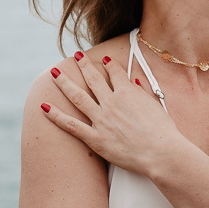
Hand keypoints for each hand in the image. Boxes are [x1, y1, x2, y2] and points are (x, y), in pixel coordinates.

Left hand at [39, 54, 180, 175]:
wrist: (161, 152)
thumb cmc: (164, 131)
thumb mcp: (157, 105)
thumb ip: (143, 91)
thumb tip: (135, 80)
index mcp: (127, 92)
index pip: (115, 72)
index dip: (109, 64)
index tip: (103, 58)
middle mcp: (111, 102)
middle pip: (93, 79)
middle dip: (83, 65)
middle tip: (75, 55)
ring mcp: (101, 120)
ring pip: (77, 97)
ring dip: (64, 83)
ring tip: (54, 72)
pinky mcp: (95, 138)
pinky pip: (71, 125)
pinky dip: (56, 116)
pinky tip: (44, 107)